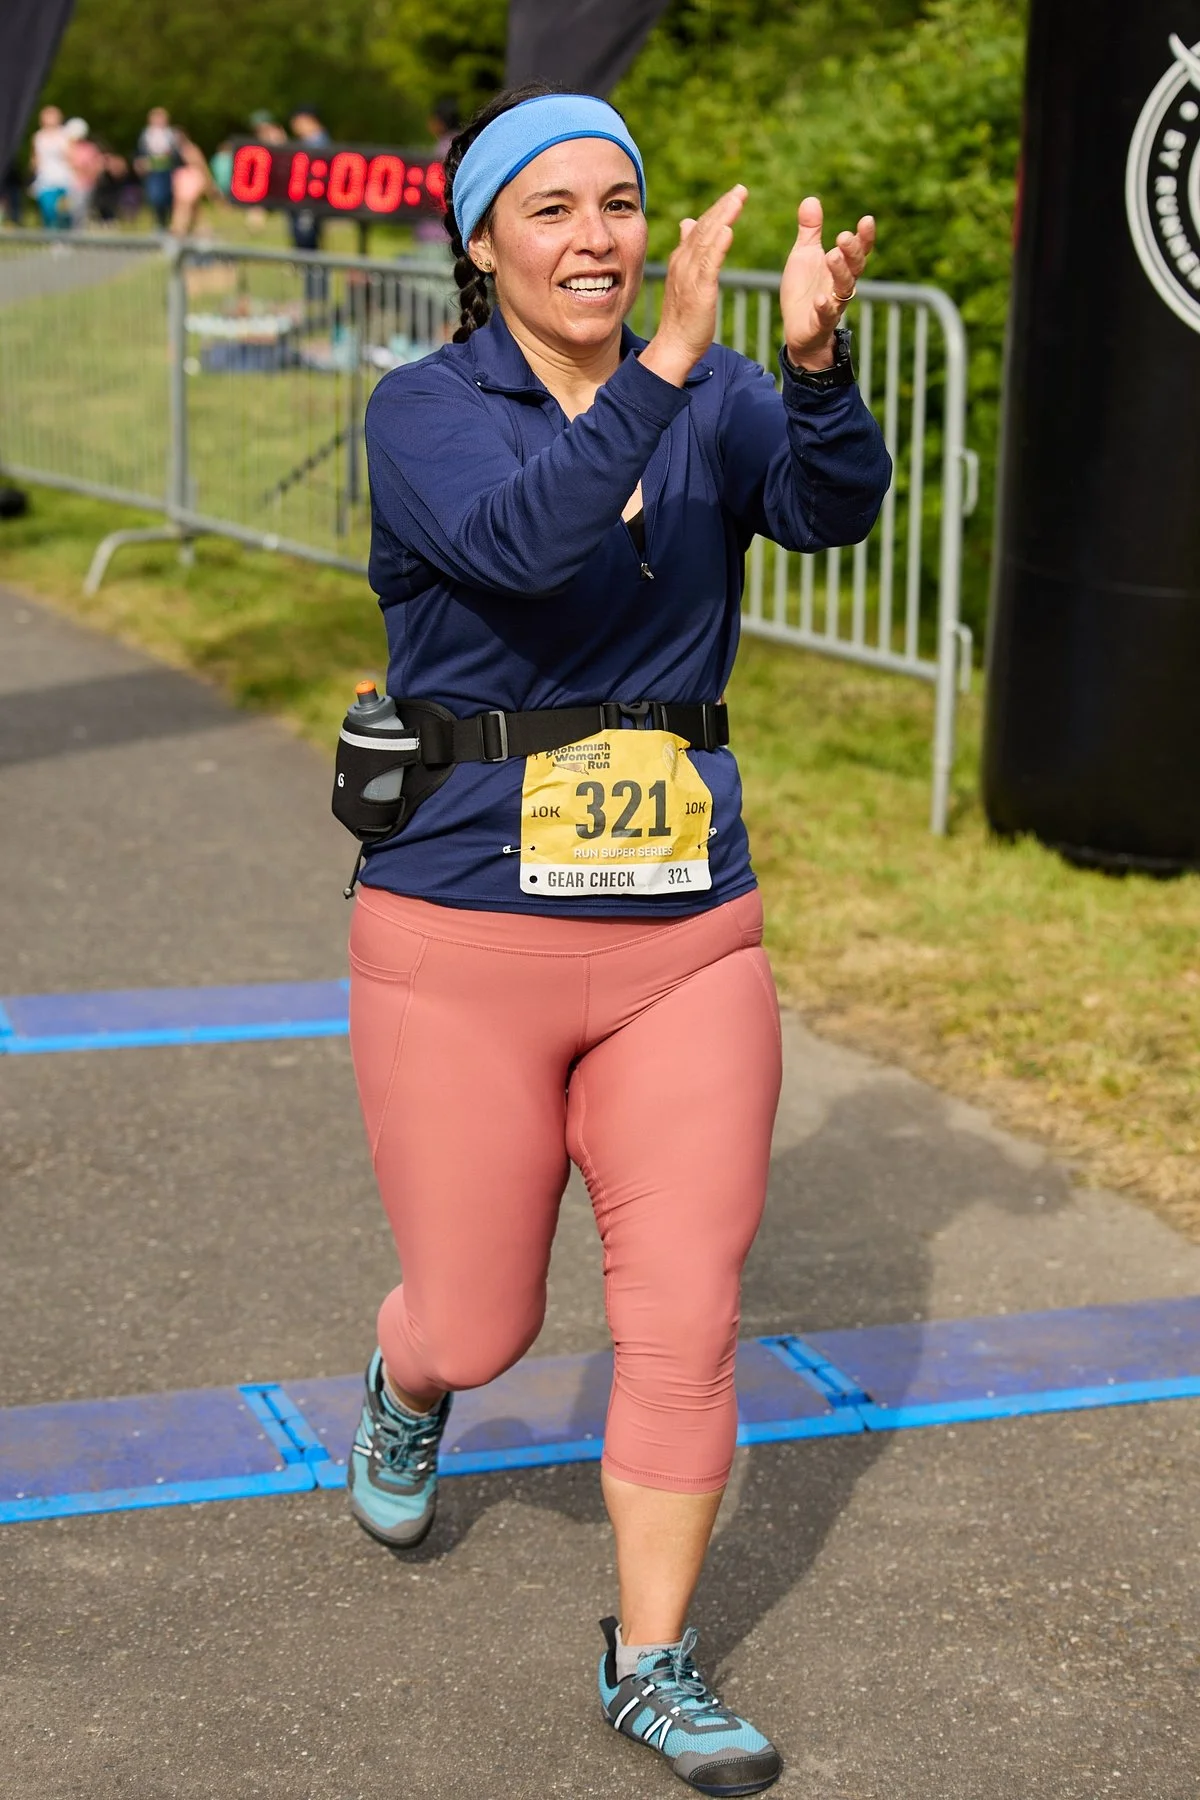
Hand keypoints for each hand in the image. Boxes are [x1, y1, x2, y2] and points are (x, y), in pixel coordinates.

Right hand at [640, 185, 747, 386]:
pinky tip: (728, 230)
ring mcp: (689, 276)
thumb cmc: (682, 317)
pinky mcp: (698, 291)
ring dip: (723, 218)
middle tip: (741, 188)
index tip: (734, 194)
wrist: (674, 346)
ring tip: (738, 199)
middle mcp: (683, 263)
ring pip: (707, 240)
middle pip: (704, 228)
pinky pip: (709, 264)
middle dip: (723, 206)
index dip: (717, 209)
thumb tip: (688, 223)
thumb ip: (689, 251)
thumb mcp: (685, 279)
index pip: (701, 227)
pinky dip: (718, 246)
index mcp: (682, 259)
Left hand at [781, 197, 874, 369]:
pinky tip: (820, 299)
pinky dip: (824, 307)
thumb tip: (810, 199)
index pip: (858, 250)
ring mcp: (833, 304)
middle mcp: (841, 285)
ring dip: (840, 272)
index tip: (867, 220)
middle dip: (852, 252)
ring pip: (844, 288)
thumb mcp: (804, 255)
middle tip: (843, 237)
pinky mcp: (820, 323)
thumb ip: (810, 231)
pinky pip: (826, 316)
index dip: (864, 237)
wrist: (797, 329)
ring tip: (831, 256)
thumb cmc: (804, 290)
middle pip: (855, 267)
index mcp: (840, 267)